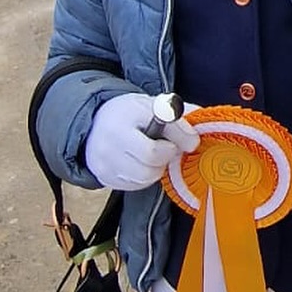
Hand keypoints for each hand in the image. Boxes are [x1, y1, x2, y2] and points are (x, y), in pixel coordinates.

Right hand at [85, 92, 199, 190]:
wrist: (97, 122)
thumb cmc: (131, 113)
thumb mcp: (155, 106)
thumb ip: (178, 119)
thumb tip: (195, 140)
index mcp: (123, 121)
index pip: (154, 146)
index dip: (176, 143)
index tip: (187, 139)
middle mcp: (109, 145)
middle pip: (151, 164)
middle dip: (167, 156)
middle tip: (168, 146)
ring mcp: (104, 164)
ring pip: (145, 177)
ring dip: (157, 167)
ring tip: (155, 152)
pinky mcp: (105, 178)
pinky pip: (135, 185)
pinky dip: (145, 176)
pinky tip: (143, 161)